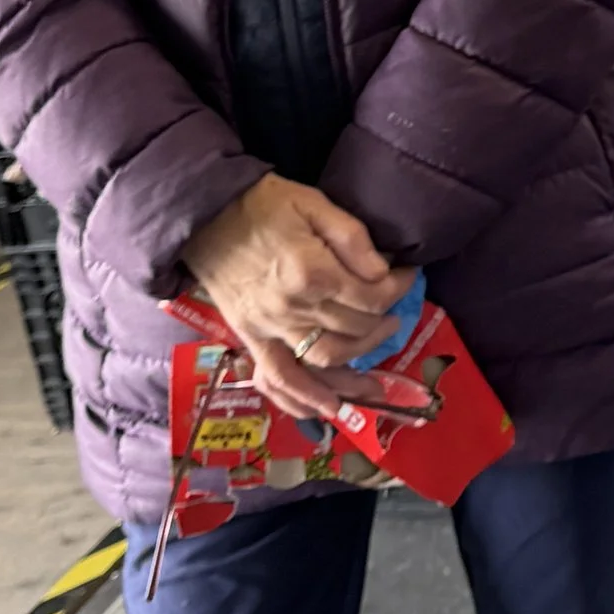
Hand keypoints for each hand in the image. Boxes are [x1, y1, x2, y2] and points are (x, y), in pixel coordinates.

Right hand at [182, 173, 413, 426]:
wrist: (206, 217)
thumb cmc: (264, 205)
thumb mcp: (314, 204)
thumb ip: (352, 237)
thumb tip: (384, 270)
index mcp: (311, 271)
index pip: (371, 295)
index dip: (398, 287)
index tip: (407, 276)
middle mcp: (293, 308)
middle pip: (355, 328)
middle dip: (384, 321)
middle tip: (396, 310)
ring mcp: (270, 328)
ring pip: (326, 360)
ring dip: (358, 365)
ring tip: (378, 359)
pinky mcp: (252, 339)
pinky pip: (279, 378)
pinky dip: (304, 399)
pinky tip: (329, 409)